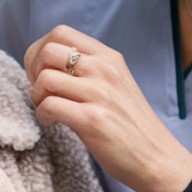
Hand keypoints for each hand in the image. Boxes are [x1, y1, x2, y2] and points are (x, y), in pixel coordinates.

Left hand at [23, 25, 191, 191]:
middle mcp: (105, 70)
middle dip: (33, 71)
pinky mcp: (92, 120)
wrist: (158, 158)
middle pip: (48, 51)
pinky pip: (49, 105)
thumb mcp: (115, 83)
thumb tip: (44, 63)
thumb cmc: (130, 125)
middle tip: (40, 92)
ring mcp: (100, 94)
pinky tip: (52, 123)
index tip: (41, 72)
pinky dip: (42, 115)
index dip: (39, 50)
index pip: (60, 33)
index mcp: (109, 57)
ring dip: (37, 97)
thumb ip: (88, 69)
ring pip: (45, 78)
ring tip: (47, 109)